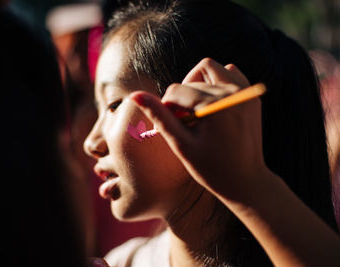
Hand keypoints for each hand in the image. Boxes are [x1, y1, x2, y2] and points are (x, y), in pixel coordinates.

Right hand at [130, 58, 269, 199]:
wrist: (246, 182)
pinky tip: (212, 105)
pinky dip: (218, 82)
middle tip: (184, 116)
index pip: (177, 91)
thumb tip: (134, 95)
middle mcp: (234, 93)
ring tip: (197, 108)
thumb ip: (159, 116)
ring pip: (213, 68)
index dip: (167, 106)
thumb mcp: (181, 143)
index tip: (170, 123)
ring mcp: (246, 93)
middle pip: (196, 75)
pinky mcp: (252, 96)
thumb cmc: (210, 168)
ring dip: (199, 82)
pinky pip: (231, 74)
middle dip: (184, 93)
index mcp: (214, 105)